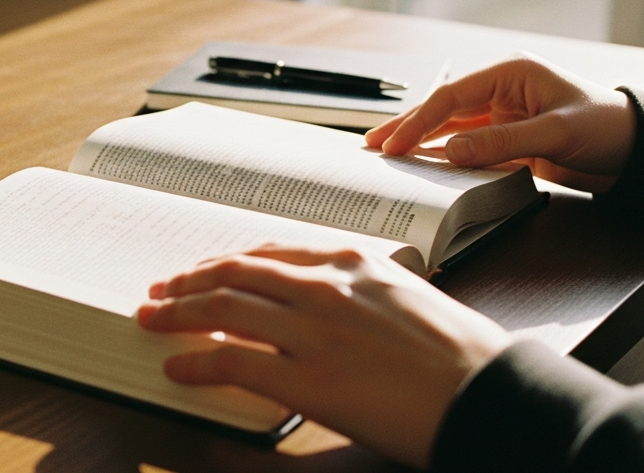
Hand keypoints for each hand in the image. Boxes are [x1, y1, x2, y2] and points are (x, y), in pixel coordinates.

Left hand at [137, 245, 512, 468]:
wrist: (492, 394)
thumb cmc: (461, 355)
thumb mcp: (406, 299)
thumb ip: (359, 292)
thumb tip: (320, 306)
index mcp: (353, 261)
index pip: (270, 250)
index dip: (226, 259)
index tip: (203, 267)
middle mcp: (327, 286)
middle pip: (235, 272)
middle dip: (188, 280)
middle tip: (159, 289)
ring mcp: (315, 330)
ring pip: (223, 308)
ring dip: (176, 312)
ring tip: (151, 318)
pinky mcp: (310, 379)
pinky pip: (232, 362)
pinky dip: (196, 361)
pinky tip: (177, 366)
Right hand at [364, 53, 635, 192]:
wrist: (640, 152)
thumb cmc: (608, 128)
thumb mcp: (556, 133)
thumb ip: (502, 142)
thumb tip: (451, 152)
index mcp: (510, 74)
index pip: (451, 96)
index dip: (420, 121)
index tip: (395, 144)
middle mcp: (502, 92)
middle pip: (443, 110)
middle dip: (408, 127)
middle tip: (373, 146)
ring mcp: (505, 118)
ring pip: (451, 130)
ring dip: (421, 143)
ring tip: (387, 154)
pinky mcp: (511, 142)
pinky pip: (469, 149)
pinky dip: (445, 158)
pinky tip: (424, 166)